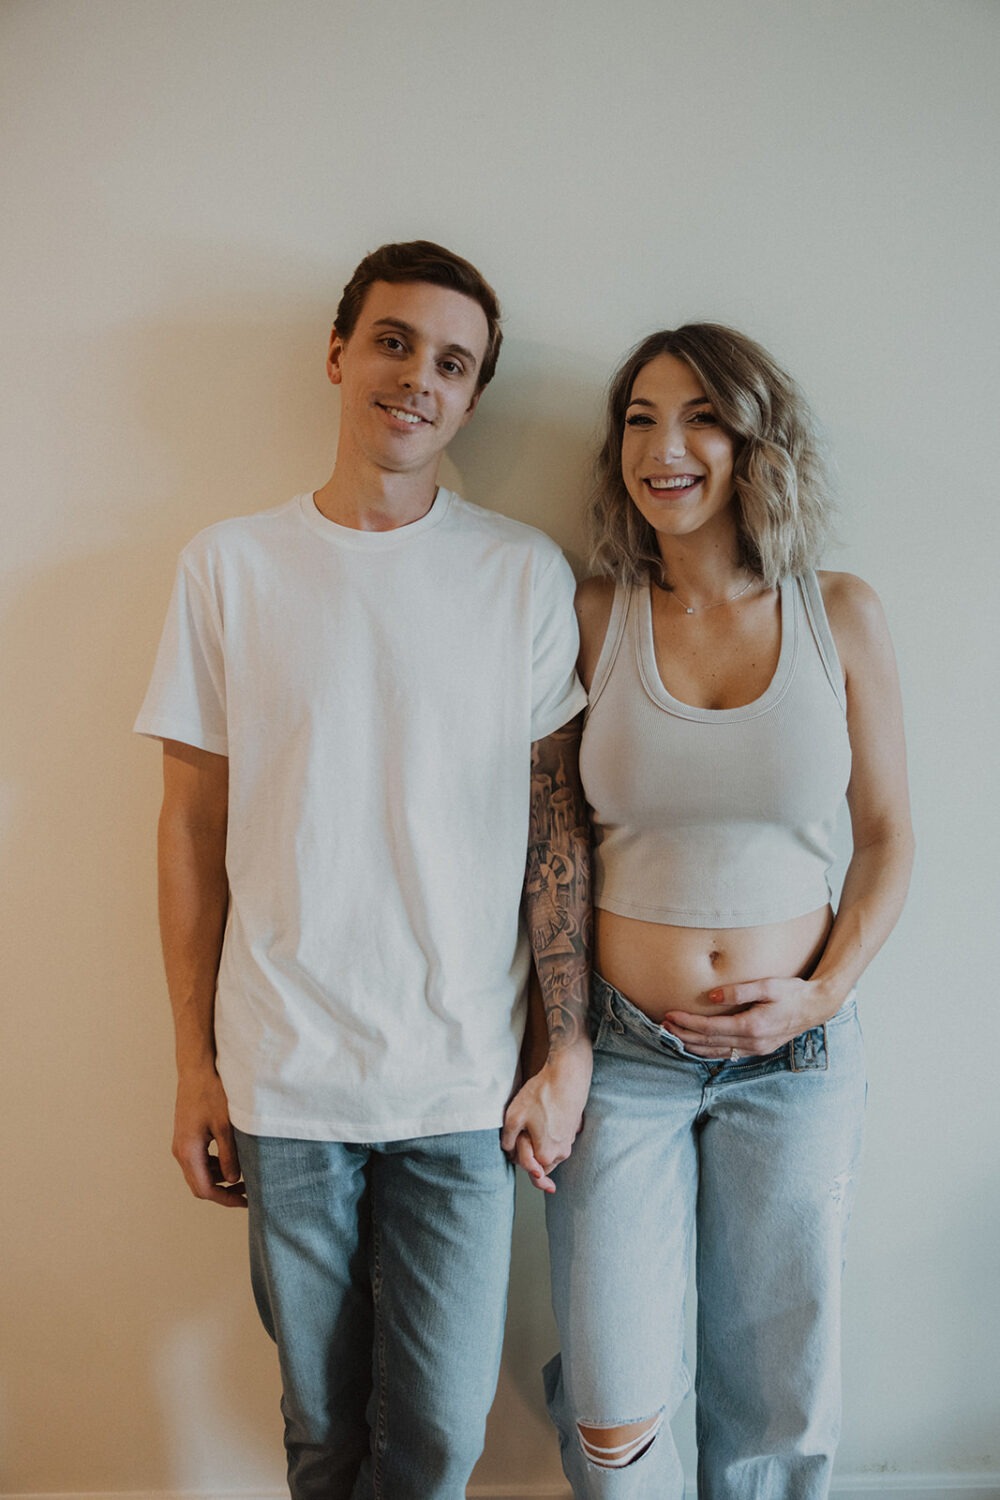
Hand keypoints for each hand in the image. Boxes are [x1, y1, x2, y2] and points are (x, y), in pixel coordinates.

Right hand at [173, 1068, 246, 1206]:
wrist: (196, 1071)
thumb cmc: (211, 1093)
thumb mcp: (225, 1126)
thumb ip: (229, 1155)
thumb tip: (234, 1180)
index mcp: (188, 1152)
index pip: (205, 1189)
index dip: (226, 1199)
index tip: (246, 1201)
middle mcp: (180, 1151)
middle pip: (200, 1185)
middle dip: (224, 1192)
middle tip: (248, 1192)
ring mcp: (181, 1144)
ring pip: (199, 1174)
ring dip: (219, 1180)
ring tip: (244, 1176)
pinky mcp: (186, 1137)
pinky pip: (198, 1161)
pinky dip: (214, 1167)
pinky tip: (231, 1160)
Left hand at [501, 1042, 592, 1192]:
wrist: (567, 1075)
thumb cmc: (541, 1095)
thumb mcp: (514, 1118)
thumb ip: (508, 1142)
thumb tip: (509, 1151)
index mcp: (546, 1156)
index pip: (526, 1167)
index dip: (516, 1152)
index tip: (518, 1136)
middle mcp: (561, 1154)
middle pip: (538, 1162)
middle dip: (529, 1150)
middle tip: (524, 1129)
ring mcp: (569, 1142)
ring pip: (548, 1150)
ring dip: (538, 1141)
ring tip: (534, 1119)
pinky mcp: (573, 1130)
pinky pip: (556, 1139)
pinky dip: (548, 1132)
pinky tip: (544, 1114)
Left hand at [662, 976, 835, 1059]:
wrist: (817, 1007)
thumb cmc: (793, 992)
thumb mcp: (768, 985)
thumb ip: (739, 991)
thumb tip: (711, 997)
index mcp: (752, 1027)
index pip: (710, 1029)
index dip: (688, 1023)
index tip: (670, 1014)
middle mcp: (752, 1043)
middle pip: (709, 1044)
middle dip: (684, 1035)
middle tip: (663, 1026)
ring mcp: (755, 1049)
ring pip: (716, 1053)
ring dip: (693, 1046)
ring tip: (673, 1036)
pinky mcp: (758, 1049)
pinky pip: (727, 1054)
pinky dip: (708, 1051)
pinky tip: (697, 1045)